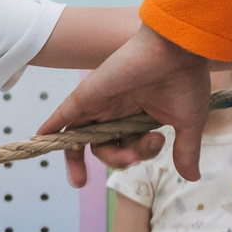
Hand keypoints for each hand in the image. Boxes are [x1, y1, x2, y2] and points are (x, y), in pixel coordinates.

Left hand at [38, 26, 213, 184]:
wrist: (178, 50)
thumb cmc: (185, 80)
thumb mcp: (187, 124)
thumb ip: (185, 151)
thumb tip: (192, 178)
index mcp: (139, 117)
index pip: (128, 147)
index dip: (139, 155)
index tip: (158, 142)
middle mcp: (117, 111)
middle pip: (103, 147)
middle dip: (115, 162)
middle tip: (131, 160)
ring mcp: (100, 104)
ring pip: (81, 138)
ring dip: (75, 162)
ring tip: (80, 181)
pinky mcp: (87, 95)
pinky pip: (62, 115)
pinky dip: (50, 127)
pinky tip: (38, 140)